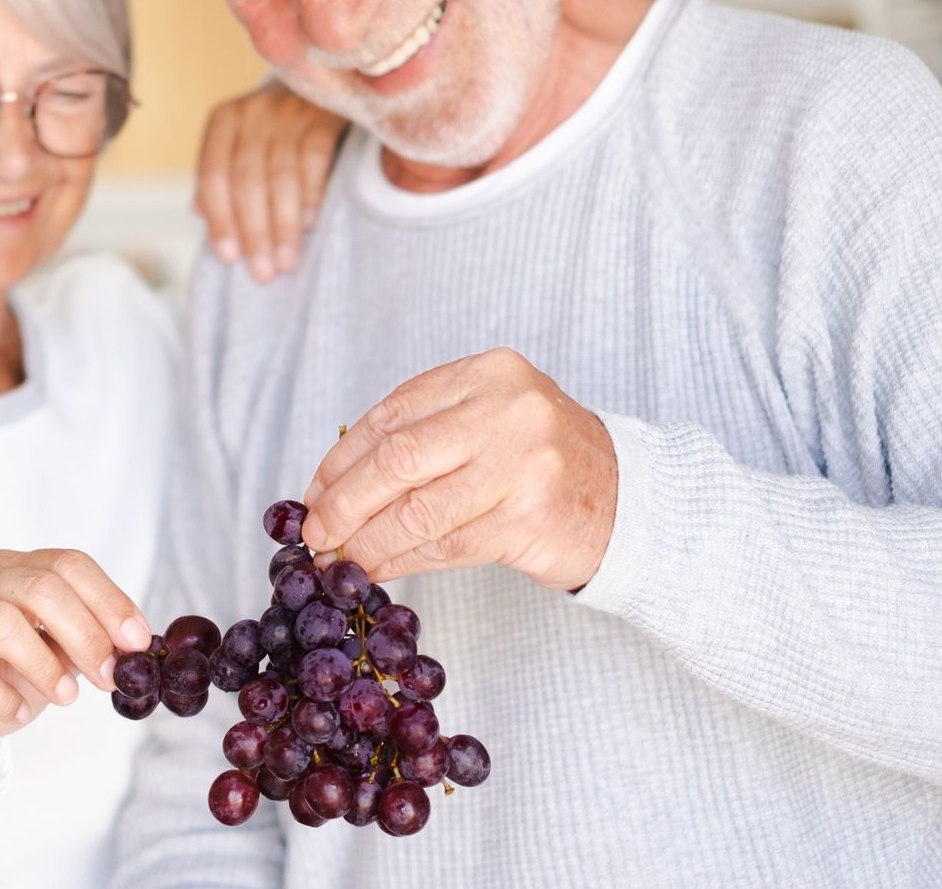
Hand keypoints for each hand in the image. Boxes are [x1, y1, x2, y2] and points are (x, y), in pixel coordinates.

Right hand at [0, 548, 151, 776]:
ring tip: (66, 698)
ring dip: (44, 663)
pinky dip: (1, 696)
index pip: (65, 564)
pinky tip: (16, 711)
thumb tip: (132, 648)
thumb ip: (84, 644)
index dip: (107, 600)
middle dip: (83, 633)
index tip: (136, 641)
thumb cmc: (0, 682)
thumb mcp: (53, 659)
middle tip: (107, 675)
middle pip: (37, 587)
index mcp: (9, 569)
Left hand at [194, 82, 346, 281]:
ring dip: (283, 225)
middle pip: (246, 180)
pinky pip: (314, 159)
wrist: (324, 84)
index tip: (229, 258)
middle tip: (264, 272)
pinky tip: (309, 224)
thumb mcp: (243, 142)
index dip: (220, 220)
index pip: (213, 175)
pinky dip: (311, 195)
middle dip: (254, 231)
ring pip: (280, 175)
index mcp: (223, 120)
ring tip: (287, 261)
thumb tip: (198, 211)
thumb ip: (221, 174)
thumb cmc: (276, 128)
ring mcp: (288, 110)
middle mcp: (252, 111)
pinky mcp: (323, 113)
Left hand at [300, 348, 617, 592]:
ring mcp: (522, 464)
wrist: (629, 500)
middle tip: (314, 533)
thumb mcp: (487, 422)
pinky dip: (403, 559)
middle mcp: (506, 410)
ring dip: (367, 541)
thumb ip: (423, 435)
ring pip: (417, 508)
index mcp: (487, 373)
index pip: (391, 414)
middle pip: (397, 459)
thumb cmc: (540, 461)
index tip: (313, 492)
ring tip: (338, 560)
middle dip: (344, 501)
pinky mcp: (529, 519)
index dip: (342, 458)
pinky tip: (379, 569)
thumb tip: (332, 484)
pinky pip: (446, 544)